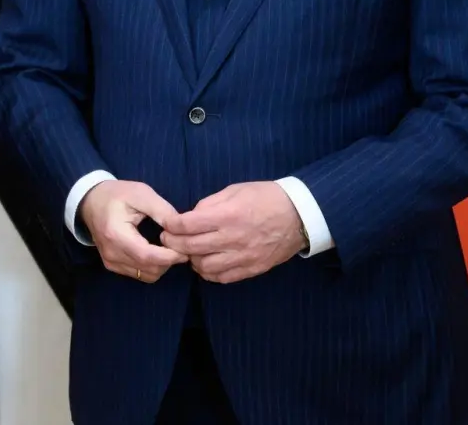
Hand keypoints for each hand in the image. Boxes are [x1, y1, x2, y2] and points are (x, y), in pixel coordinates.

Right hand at [77, 180, 187, 282]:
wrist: (90, 201)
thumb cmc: (116, 194)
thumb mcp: (141, 194)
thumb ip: (162, 211)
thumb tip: (182, 228)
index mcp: (116, 234)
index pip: (147, 256)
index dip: (170, 257)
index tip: (186, 248)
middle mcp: (111, 253)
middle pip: (149, 269)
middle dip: (170, 261)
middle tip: (181, 246)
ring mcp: (110, 262)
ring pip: (146, 275)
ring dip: (162, 266)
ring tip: (169, 248)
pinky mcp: (112, 265)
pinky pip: (139, 274)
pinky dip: (152, 267)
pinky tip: (157, 252)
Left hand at [161, 182, 305, 283]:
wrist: (299, 215)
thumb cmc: (266, 197)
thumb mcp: (235, 190)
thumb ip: (210, 203)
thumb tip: (190, 216)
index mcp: (228, 215)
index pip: (188, 225)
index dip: (172, 226)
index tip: (167, 225)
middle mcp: (234, 238)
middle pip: (191, 247)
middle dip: (174, 243)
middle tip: (169, 239)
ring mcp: (243, 256)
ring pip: (204, 266)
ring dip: (192, 259)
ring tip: (190, 251)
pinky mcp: (252, 268)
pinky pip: (222, 278)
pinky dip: (209, 273)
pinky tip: (206, 263)